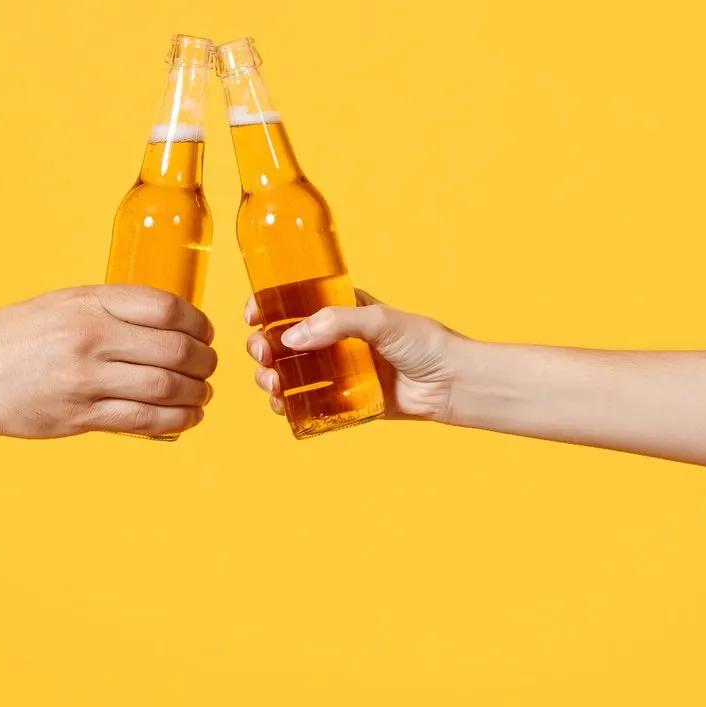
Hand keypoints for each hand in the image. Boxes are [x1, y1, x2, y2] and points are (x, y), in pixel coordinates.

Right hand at [0, 285, 217, 438]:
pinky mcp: (77, 416)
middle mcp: (90, 338)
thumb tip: (166, 324)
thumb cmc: (12, 337)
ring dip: (196, 394)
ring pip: (165, 388)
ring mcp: (84, 379)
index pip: (166, 308)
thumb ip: (110, 311)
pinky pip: (142, 420)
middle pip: (174, 350)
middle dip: (204, 362)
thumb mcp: (62, 304)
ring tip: (202, 395)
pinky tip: (187, 418)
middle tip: (209, 367)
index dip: (197, 323)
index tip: (205, 334)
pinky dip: (176, 420)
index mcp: (88, 303)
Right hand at [244, 289, 459, 421]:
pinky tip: (282, 403)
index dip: (268, 306)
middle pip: (283, 340)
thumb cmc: (425, 344)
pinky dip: (288, 403)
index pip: (295, 302)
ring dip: (270, 376)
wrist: (453, 384)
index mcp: (342, 309)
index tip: (252, 314)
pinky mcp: (344, 400)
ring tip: (271, 382)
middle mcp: (335, 339)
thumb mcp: (380, 320)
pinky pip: (307, 402)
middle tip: (263, 355)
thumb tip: (290, 338)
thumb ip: (336, 323)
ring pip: (289, 372)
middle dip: (262, 347)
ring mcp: (337, 370)